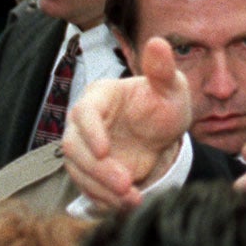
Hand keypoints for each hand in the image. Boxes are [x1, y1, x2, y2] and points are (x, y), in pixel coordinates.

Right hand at [63, 37, 190, 211]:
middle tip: (125, 184)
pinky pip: (88, 188)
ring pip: (79, 172)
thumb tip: (158, 42)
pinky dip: (106, 199)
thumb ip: (163, 69)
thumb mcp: (171, 87)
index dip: (91, 133)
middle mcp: (84, 123)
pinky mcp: (90, 172)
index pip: (84, 113)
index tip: (106, 151)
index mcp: (99, 97)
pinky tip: (128, 203)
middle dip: (98, 169)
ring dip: (102, 189)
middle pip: (75, 148)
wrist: (164, 135)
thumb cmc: (164, 104)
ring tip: (131, 198)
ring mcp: (85, 149)